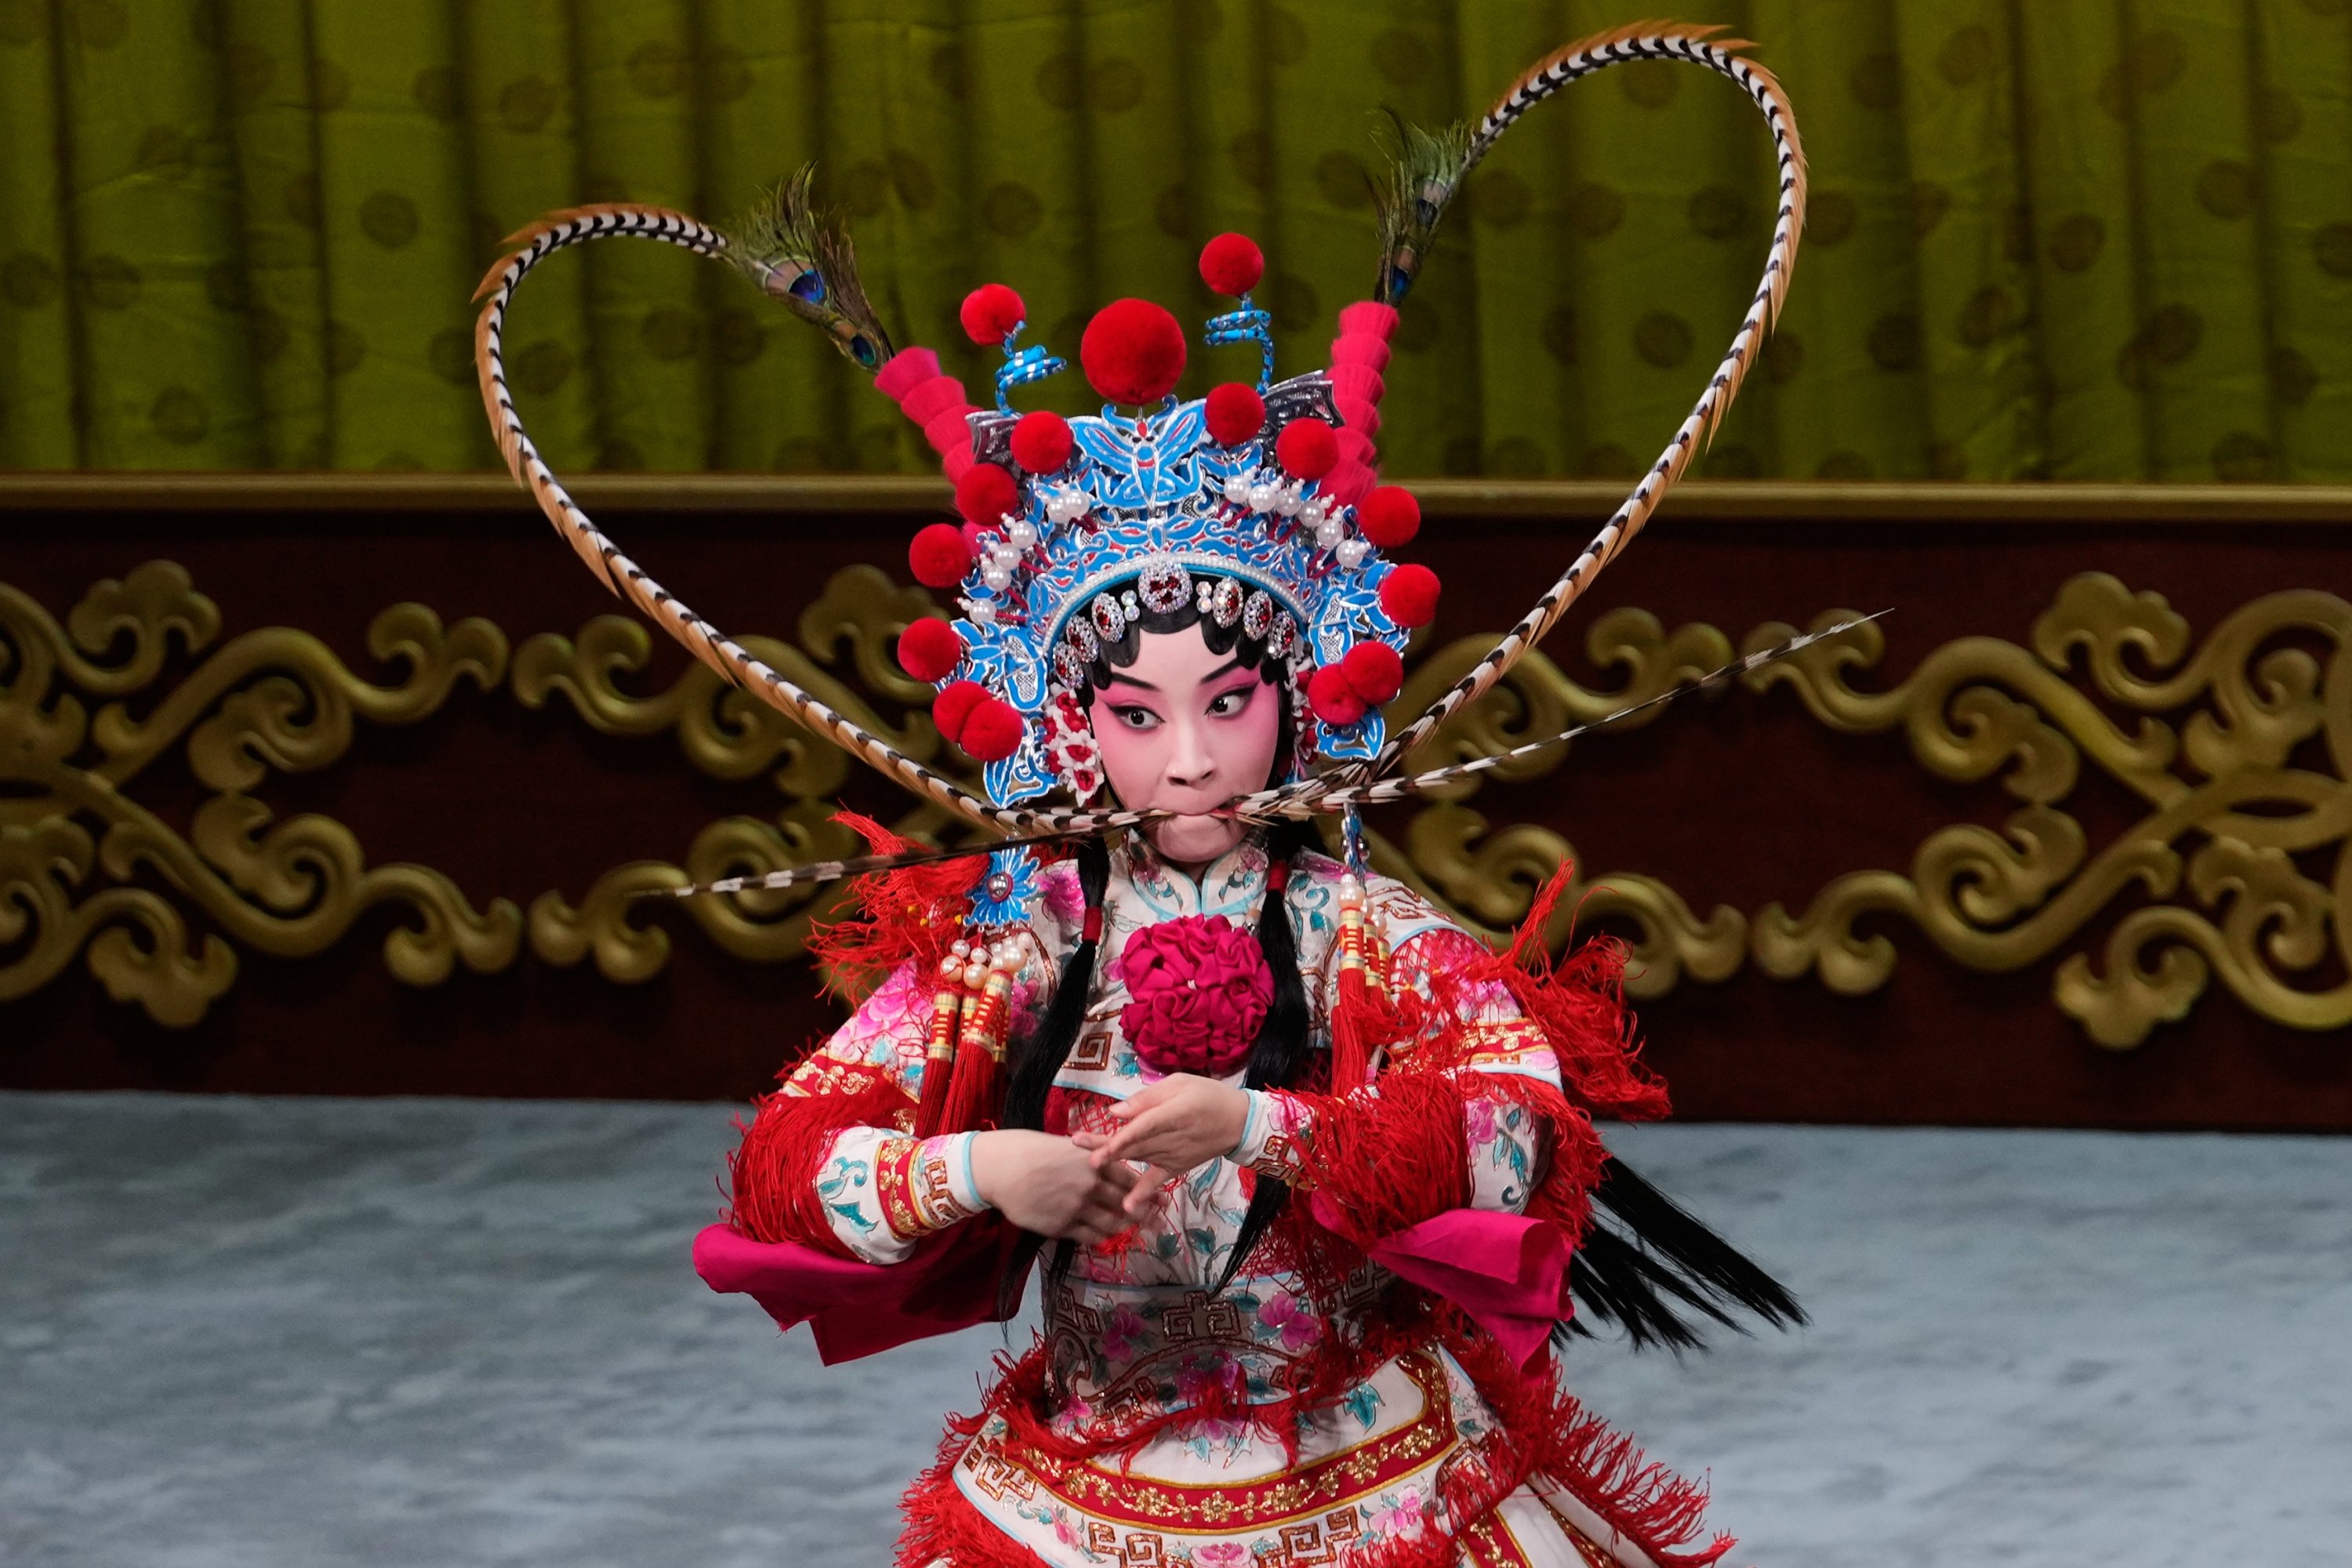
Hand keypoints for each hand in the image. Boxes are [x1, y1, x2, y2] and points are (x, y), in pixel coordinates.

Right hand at [969, 1130, 1139, 1243]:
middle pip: (1127, 1205)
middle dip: (1143, 1216)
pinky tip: (1101, 1235)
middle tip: (1154, 1223)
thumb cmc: (1031, 1150)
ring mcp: (1077, 1208)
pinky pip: (1090, 1237)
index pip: (1131, 1181)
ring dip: (1123, 1229)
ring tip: (1129, 1231)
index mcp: (1095, 1162)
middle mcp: (1091, 1185)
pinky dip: (1100, 1237)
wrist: (999, 1169)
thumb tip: (1114, 1166)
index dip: (1147, 1193)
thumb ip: (1094, 1158)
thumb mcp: (1068, 1146)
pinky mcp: (1061, 1226)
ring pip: (1111, 1225)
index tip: (1159, 1202)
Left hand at [1081, 1075, 1250, 1217]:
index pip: (1141, 1128)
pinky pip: (1156, 1182)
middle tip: (1077, 1144)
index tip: (1096, 1140)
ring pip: (1136, 1159)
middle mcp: (1168, 1138)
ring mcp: (1171, 1156)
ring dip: (1112, 1162)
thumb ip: (1147, 1097)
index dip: (1119, 1136)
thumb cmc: (1207, 1096)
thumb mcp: (1180, 1083)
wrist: (1238, 1122)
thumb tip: (1116, 1110)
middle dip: (1103, 1145)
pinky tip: (1127, 1207)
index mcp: (1170, 1114)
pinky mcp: (1174, 1167)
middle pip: (1130, 1142)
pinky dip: (1142, 1194)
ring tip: (1088, 1165)